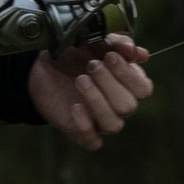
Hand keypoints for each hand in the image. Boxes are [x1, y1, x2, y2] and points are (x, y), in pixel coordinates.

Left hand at [28, 34, 154, 151]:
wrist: (40, 69)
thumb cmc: (72, 55)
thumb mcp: (92, 41)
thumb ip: (116, 43)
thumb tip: (137, 52)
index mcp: (126, 84)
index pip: (144, 89)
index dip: (129, 74)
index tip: (110, 56)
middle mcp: (117, 105)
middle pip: (129, 106)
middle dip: (110, 84)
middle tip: (92, 65)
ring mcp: (100, 121)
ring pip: (114, 125)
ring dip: (97, 100)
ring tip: (80, 80)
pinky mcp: (80, 132)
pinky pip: (93, 142)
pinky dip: (85, 126)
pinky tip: (75, 107)